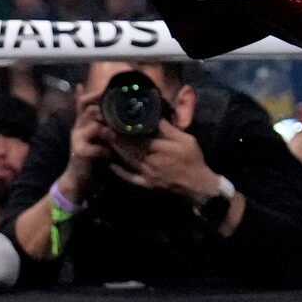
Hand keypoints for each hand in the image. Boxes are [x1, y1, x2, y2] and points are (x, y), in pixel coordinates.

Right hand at [60, 86, 111, 193]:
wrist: (78, 179)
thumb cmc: (91, 157)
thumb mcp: (97, 138)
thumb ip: (102, 124)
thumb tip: (115, 111)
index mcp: (81, 122)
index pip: (84, 102)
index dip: (95, 96)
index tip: (109, 92)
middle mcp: (77, 127)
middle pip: (91, 110)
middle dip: (106, 113)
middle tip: (120, 119)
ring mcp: (76, 139)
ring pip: (95, 126)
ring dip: (108, 132)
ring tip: (115, 138)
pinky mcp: (79, 152)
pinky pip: (96, 147)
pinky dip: (106, 151)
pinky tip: (109, 155)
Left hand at [108, 120, 222, 204]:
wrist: (199, 186)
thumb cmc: (193, 160)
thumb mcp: (186, 140)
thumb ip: (169, 129)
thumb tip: (155, 115)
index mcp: (161, 148)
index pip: (139, 137)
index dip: (125, 129)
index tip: (114, 119)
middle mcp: (151, 161)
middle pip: (130, 148)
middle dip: (116, 138)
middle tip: (102, 127)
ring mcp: (148, 174)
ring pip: (128, 160)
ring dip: (116, 150)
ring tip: (105, 140)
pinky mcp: (147, 185)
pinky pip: (131, 178)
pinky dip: (120, 172)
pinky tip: (111, 165)